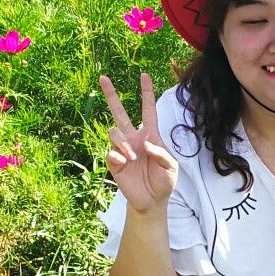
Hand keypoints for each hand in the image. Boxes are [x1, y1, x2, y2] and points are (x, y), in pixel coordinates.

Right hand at [100, 72, 178, 214]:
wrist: (152, 200)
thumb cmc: (163, 181)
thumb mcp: (171, 167)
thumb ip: (161, 153)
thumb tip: (145, 145)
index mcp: (150, 135)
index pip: (147, 110)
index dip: (146, 93)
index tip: (144, 75)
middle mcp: (134, 138)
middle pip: (119, 112)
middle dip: (111, 95)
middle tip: (103, 77)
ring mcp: (122, 149)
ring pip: (114, 132)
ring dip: (122, 142)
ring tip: (131, 157)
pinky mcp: (114, 162)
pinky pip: (110, 152)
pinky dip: (117, 156)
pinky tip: (125, 163)